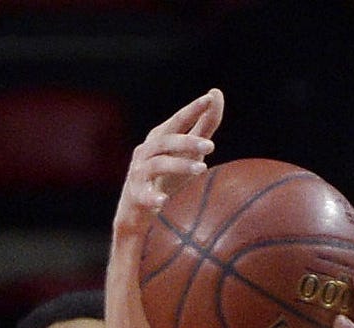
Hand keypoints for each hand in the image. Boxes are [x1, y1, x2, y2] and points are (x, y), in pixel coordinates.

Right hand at [112, 88, 222, 236]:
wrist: (137, 209)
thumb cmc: (166, 175)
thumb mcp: (187, 149)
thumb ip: (204, 124)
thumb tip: (216, 92)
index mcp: (160, 138)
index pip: (178, 121)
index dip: (192, 109)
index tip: (210, 98)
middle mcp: (146, 151)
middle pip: (166, 141)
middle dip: (188, 141)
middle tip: (211, 146)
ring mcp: (139, 173)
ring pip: (158, 165)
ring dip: (180, 165)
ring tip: (202, 169)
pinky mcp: (137, 196)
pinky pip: (144, 196)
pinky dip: (153, 197)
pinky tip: (163, 201)